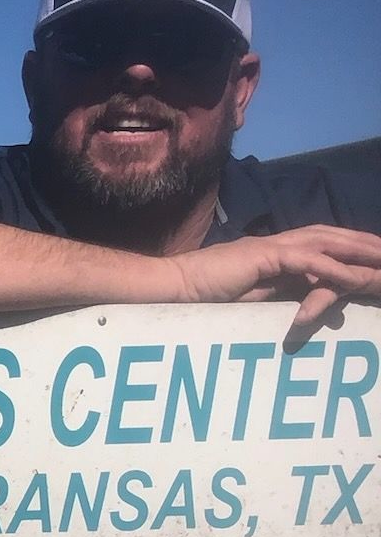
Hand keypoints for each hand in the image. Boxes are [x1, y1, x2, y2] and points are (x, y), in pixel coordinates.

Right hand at [173, 226, 380, 342]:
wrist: (175, 287)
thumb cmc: (203, 294)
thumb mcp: (250, 295)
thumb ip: (276, 293)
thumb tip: (302, 302)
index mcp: (272, 251)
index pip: (318, 241)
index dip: (346, 245)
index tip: (371, 254)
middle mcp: (275, 242)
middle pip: (328, 234)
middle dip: (361, 241)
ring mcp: (269, 246)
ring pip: (324, 241)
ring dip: (356, 249)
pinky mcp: (263, 256)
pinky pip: (306, 260)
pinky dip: (332, 267)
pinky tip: (353, 277)